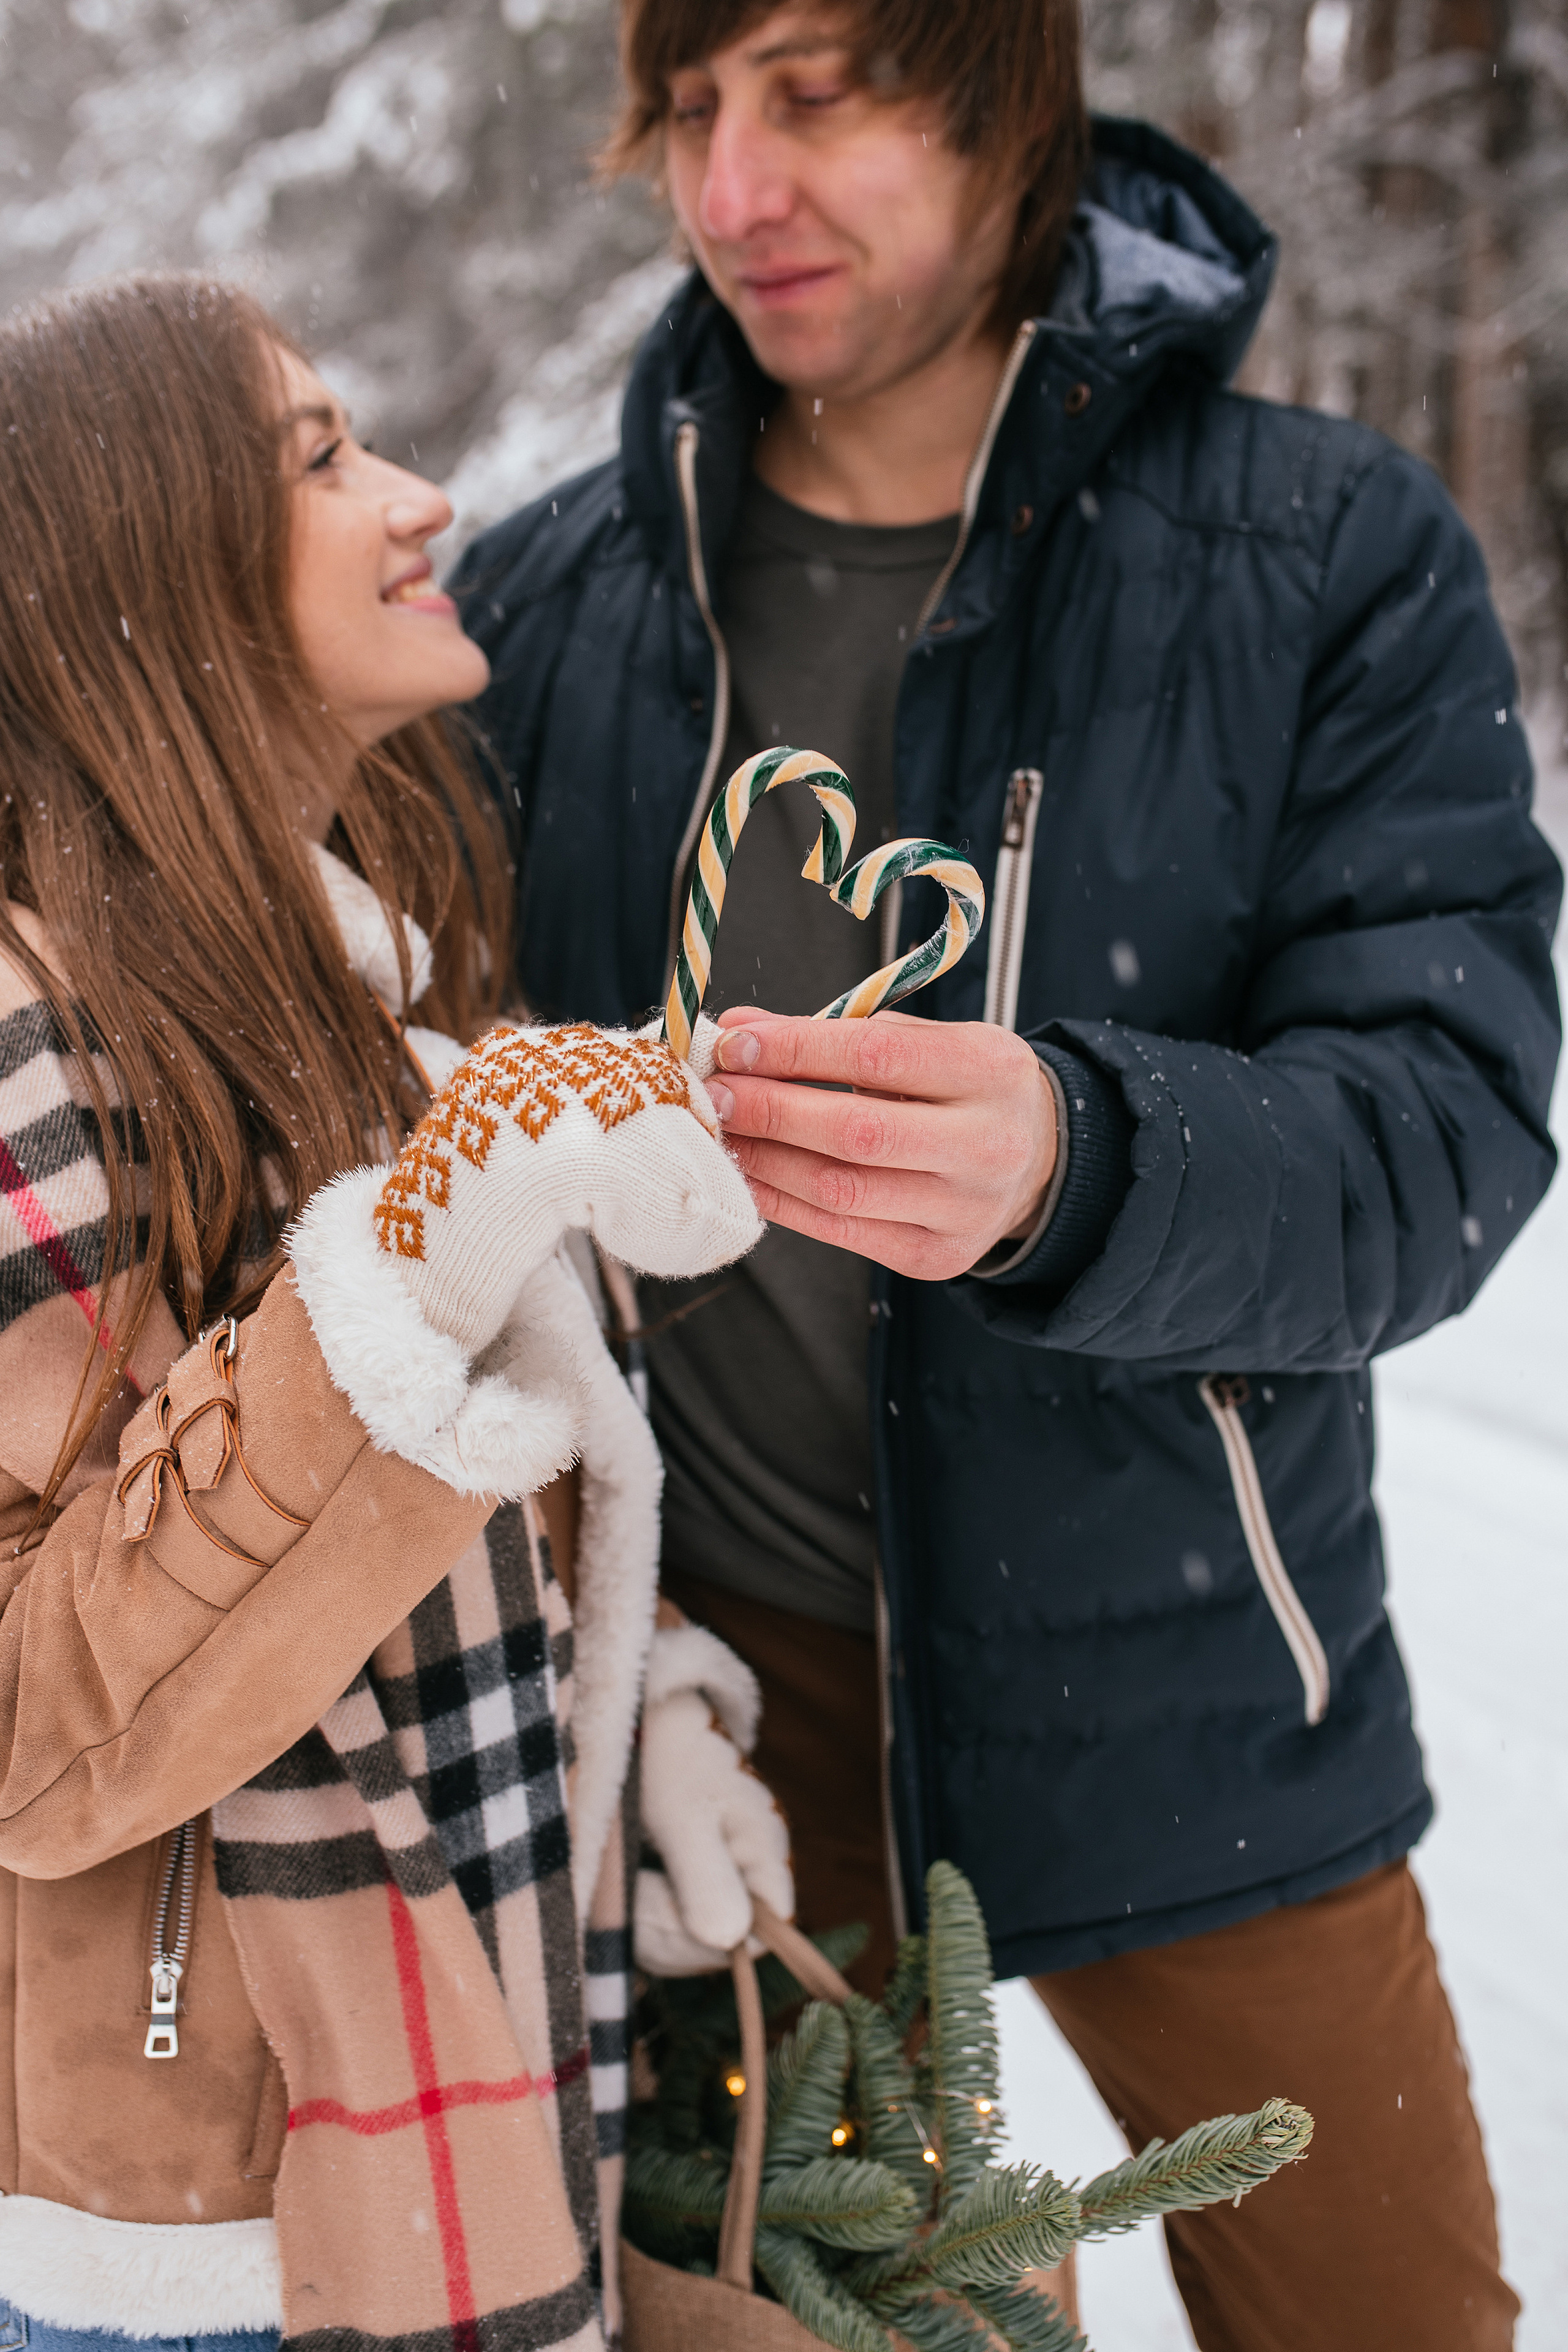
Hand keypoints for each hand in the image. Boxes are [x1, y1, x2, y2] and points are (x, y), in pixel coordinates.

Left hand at [637, 1625, 794, 1974]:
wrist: (641, 1704)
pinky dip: (636, 1907)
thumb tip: (728, 1940)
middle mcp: (748, 1872)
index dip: (695, 1941)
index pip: (751, 1940)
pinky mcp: (689, 1871)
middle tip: (616, 1887)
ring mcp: (719, 1873)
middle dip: (659, 1930)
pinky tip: (616, 1877)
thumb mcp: (681, 1809)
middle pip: (712, 1944)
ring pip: (684, 1933)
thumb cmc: (664, 1748)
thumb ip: (704, 1873)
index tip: (642, 1906)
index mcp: (762, 1856)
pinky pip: (667, 1915)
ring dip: (641, 1918)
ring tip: (611, 1873)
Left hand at [704, 1008, 1057, 1279]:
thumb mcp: (923, 1040)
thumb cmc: (965, 1087)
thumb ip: (836, 1031)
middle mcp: (987, 1145)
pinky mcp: (937, 1257)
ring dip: (766, 1159)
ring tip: (722, 1132)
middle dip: (770, 1110)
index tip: (735, 1043)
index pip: (876, 1055)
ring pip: (841, 1190)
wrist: (1037, 1160)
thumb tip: (739, 1029)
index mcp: (988, 1070)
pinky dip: (783, 1201)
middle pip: (856, 1132)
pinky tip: (750, 1172)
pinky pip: (841, 1232)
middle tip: (715, 1093)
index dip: (795, 1050)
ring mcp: (964, 1211)